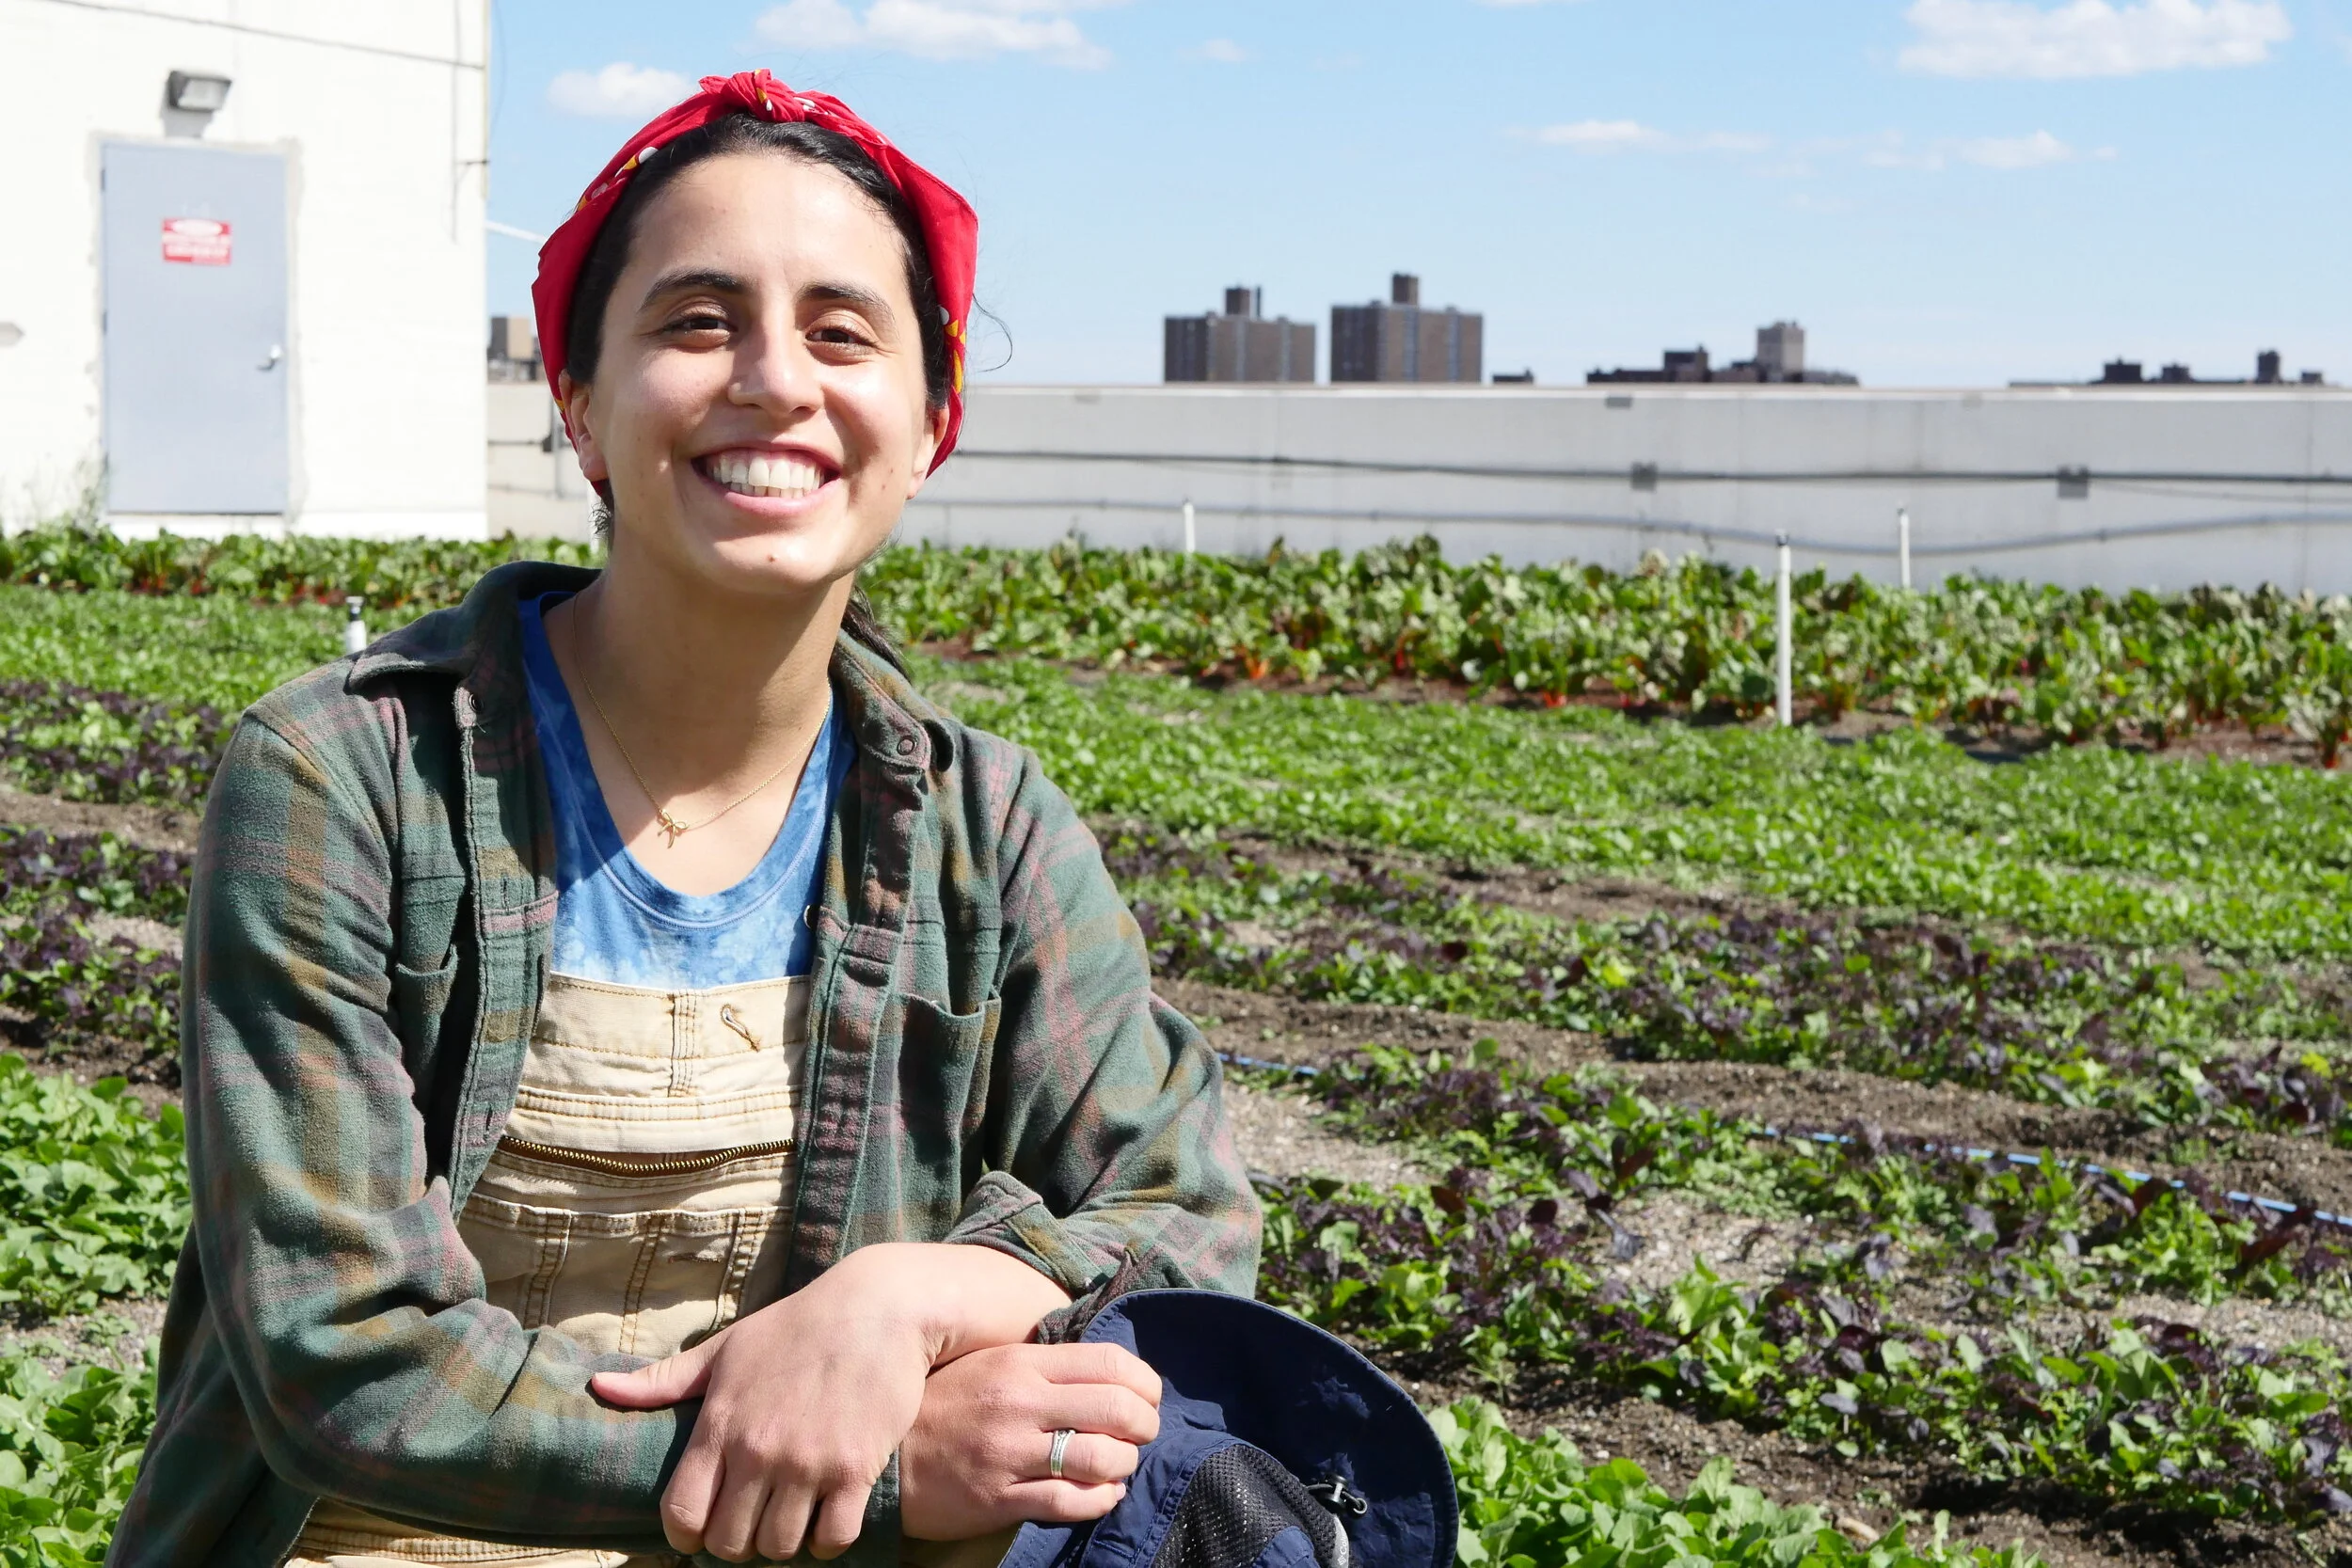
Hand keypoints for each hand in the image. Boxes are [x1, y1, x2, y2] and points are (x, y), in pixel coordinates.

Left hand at [591, 1243, 1071, 1562]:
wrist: (878, 1307)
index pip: (682, 1514)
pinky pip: (832, 1538)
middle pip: (730, 1543)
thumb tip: (598, 1388)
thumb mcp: (726, 1347)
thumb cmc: (796, 1326)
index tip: (700, 1531)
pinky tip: (827, 1515)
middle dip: (736, 1542)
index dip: (685, 1536)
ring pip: (779, 1547)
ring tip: (789, 1517)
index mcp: (720, 1424)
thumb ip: (663, 1380)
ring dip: (781, 1541)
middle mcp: (759, 1450)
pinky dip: (826, 1539)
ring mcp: (808, 1463)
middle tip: (752, 1521)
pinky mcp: (855, 1469)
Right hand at [901, 1342, 1163, 1542]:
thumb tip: (1110, 1373)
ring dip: (1125, 1464)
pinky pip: (1069, 1502)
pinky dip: (1100, 1500)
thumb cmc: (945, 1406)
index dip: (1145, 1383)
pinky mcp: (998, 1499)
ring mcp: (1009, 1453)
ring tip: (1120, 1466)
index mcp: (1021, 1364)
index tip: (1147, 1398)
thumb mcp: (991, 1365)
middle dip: (1145, 1425)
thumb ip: (1045, 1366)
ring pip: (1100, 1458)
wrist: (887, 1458)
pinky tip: (1103, 1494)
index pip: (1109, 1363)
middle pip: (1117, 1408)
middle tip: (1142, 1434)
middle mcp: (1019, 1404)